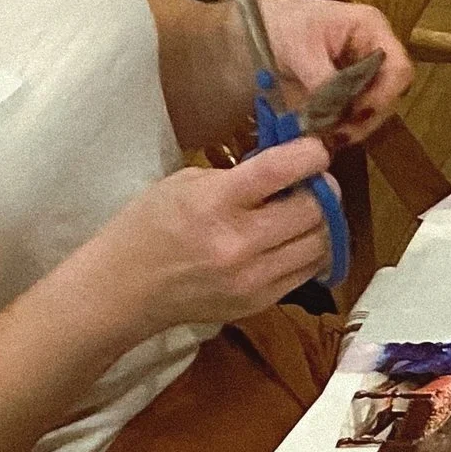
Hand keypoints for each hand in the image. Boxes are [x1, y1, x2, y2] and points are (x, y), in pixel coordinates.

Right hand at [82, 145, 333, 332]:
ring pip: (321, 244)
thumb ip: (236, 176)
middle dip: (323, 190)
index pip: (280, 170)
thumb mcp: (184, 184)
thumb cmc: (150, 226)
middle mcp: (240, 242)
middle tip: (317, 182)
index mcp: (215, 202)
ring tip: (309, 211)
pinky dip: (311, 251)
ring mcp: (254, 277)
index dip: (310, 155)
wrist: (127, 288)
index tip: (316, 149)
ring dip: (323, 223)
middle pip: (314, 211)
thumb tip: (286, 170)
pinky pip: (308, 271)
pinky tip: (298, 239)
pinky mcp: (262, 302)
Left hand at [255, 0, 411, 147]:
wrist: (259, 33)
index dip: (385, 95)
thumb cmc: (281, 26)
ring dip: (357, 128)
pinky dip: (346, 130)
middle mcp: (378, 54)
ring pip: (378, 112)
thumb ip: (323, 78)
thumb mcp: (299, 47)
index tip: (357, 113)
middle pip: (391, 95)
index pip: (399, 68)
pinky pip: (361, 119)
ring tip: (330, 135)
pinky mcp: (355, 96)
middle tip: (339, 132)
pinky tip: (328, 134)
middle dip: (367, 117)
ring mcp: (368, 77)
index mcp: (371, 29)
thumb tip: (339, 111)